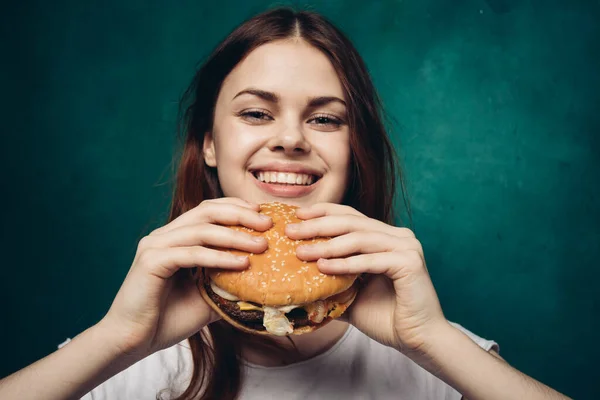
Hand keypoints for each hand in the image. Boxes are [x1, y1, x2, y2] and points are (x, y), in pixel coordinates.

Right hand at [99, 198, 271, 358]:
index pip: (208, 209)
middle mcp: (164, 236)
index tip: (263, 214)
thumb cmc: (169, 319)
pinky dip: (219, 257)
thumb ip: (228, 281)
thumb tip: (263, 278)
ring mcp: (155, 246)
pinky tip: (242, 263)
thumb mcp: (208, 295)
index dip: (236, 207)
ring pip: (202, 229)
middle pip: (207, 210)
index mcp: (175, 238)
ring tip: (261, 245)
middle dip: (241, 214)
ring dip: (235, 236)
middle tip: (268, 224)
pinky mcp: (151, 261)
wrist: (133, 342)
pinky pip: (192, 254)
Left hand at [287, 203, 447, 354]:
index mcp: (386, 237)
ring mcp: (406, 247)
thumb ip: (330, 281)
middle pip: (351, 222)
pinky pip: (370, 260)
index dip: (323, 212)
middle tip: (291, 231)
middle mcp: (398, 236)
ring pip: (359, 238)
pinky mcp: (410, 262)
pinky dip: (344, 263)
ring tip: (301, 252)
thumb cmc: (386, 318)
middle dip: (317, 225)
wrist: (417, 340)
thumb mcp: (350, 294)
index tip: (297, 215)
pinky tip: (322, 266)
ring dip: (326, 244)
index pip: (351, 216)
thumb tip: (295, 278)